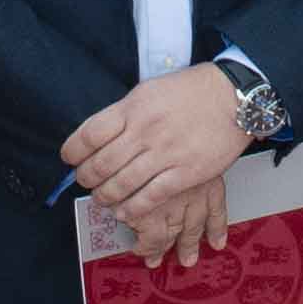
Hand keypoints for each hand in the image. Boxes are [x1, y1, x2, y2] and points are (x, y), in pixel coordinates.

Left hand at [65, 62, 256, 249]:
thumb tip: (98, 136)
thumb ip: (124, 114)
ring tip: (102, 198)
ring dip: (105, 196)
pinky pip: (150, 197)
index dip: (72, 151)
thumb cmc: (190, 92)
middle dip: (86, 178)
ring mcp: (166, 153)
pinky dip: (132, 208)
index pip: (90, 134)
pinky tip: (125, 211)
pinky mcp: (185, 173)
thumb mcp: (149, 91)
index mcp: (133, 108)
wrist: (233, 98)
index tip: (69, 159)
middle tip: (85, 181)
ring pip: (122, 184)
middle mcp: (146, 131)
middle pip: (101, 164)